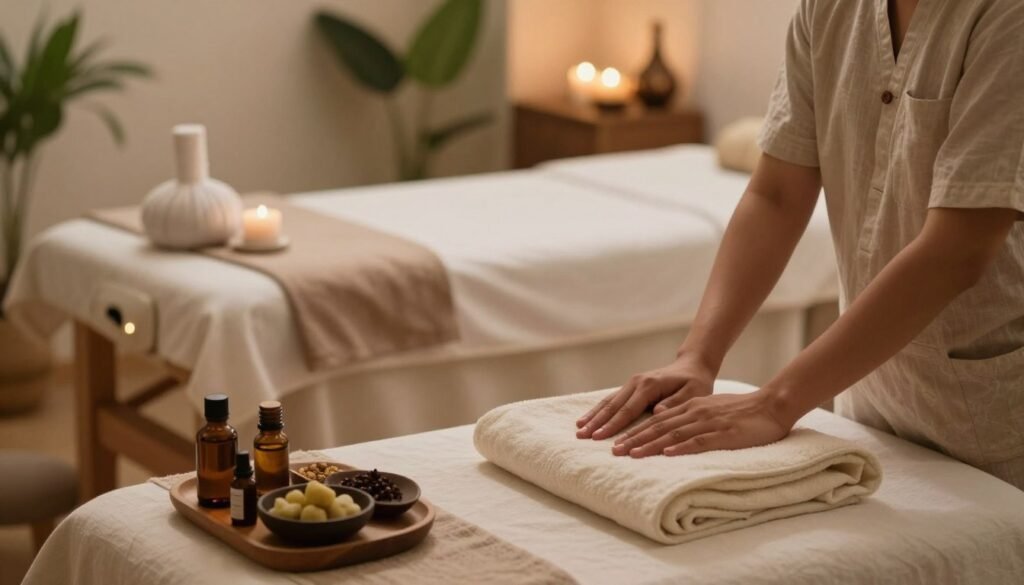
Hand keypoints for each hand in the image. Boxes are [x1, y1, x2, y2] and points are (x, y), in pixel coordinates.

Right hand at [576, 356, 715, 440]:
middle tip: (582, 436)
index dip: (613, 425)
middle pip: (613, 405)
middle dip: (597, 422)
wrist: (692, 366)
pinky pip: (611, 400)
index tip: (600, 438)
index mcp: (650, 385)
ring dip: (593, 416)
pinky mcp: (630, 387)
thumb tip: (658, 412)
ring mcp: (632, 383)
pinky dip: (598, 410)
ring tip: (578, 429)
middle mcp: (637, 382)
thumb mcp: (694, 392)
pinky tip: (587, 419)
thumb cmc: (695, 382)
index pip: (628, 409)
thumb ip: (676, 403)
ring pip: (608, 401)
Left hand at [611, 389, 791, 457]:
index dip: (635, 431)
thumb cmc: (742, 411)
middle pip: (658, 426)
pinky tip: (668, 453)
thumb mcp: (710, 410)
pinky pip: (699, 440)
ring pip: (673, 433)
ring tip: (632, 454)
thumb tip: (669, 433)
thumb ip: (690, 418)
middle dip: (634, 438)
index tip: (618, 442)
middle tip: (614, 451)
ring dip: (651, 444)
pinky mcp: (723, 433)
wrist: (772, 405)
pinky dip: (681, 447)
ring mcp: (708, 422)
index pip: (656, 420)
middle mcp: (694, 412)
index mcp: (690, 407)